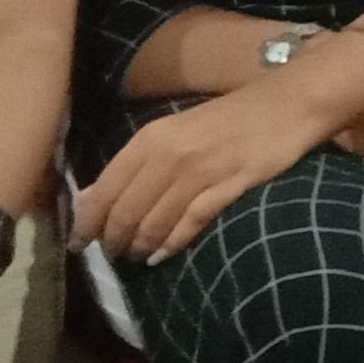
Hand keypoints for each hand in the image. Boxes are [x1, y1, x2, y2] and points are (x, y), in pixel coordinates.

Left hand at [81, 84, 325, 260]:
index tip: (79, 244)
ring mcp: (201, 172)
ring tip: (136, 256)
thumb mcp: (170, 134)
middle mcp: (169, 155)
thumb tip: (88, 198)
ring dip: (141, 246)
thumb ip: (132, 165)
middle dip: (113, 241)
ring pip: (155, 222)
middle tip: (112, 255)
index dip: (87, 223)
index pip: (105, 190)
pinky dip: (172, 244)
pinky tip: (162, 255)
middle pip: (126, 212)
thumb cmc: (223, 119)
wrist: (284, 105)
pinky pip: (191, 223)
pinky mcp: (230, 186)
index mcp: (150, 139)